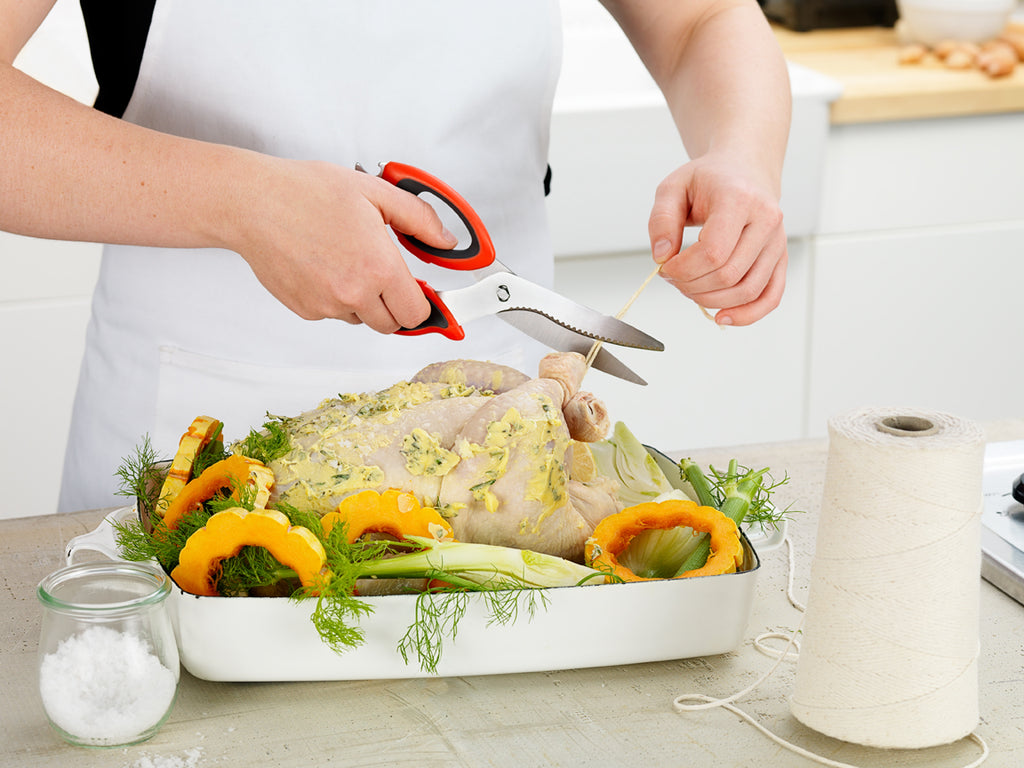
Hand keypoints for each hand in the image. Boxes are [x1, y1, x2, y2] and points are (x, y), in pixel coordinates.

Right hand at [226, 159, 454, 332]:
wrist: (252, 203)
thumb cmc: (306, 193)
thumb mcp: (375, 192)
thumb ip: (419, 219)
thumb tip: (445, 241)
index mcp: (378, 267)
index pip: (417, 313)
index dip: (423, 303)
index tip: (423, 293)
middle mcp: (353, 293)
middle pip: (392, 324)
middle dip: (396, 304)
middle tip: (386, 274)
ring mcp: (326, 305)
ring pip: (361, 319)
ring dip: (365, 301)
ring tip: (349, 261)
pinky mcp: (304, 309)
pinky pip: (333, 314)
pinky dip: (336, 298)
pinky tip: (325, 266)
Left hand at [648, 151, 786, 325]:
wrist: (743, 171)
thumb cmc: (709, 180)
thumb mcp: (673, 187)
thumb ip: (661, 220)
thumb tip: (661, 256)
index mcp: (740, 199)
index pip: (713, 252)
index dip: (683, 269)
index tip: (665, 267)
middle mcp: (766, 221)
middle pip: (728, 275)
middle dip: (692, 286)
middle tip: (673, 277)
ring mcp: (778, 242)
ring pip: (747, 291)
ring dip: (711, 300)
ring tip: (689, 288)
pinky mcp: (780, 258)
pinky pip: (770, 297)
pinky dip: (748, 314)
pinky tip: (723, 317)